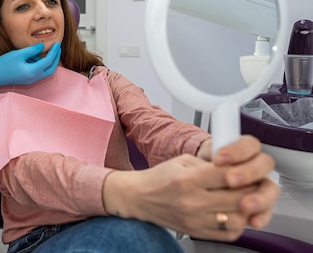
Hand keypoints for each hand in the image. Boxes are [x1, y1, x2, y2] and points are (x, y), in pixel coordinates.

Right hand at [0, 42, 60, 96]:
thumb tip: (42, 46)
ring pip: (46, 71)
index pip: (48, 61)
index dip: (54, 52)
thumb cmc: (3, 65)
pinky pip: (39, 72)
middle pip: (51, 69)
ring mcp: (31, 80)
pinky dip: (42, 65)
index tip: (57, 44)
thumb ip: (32, 50)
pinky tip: (37, 57)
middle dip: (56, 58)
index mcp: (32, 72)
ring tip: (45, 50)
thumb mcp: (18, 54)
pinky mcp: (27, 80)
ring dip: (48, 61)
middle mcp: (34, 78)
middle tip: (57, 48)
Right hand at [104, 137, 278, 241]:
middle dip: (252, 188)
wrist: (140, 198)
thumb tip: (239, 168)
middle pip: (239, 198)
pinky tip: (235, 211)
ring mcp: (196, 220)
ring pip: (239, 218)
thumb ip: (211, 165)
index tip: (249, 168)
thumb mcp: (184, 161)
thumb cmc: (161, 178)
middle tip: (253, 182)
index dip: (246, 170)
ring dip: (248, 208)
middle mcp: (192, 202)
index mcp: (188, 179)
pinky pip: (230, 233)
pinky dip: (239, 222)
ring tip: (244, 198)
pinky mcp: (198, 232)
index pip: (229, 175)